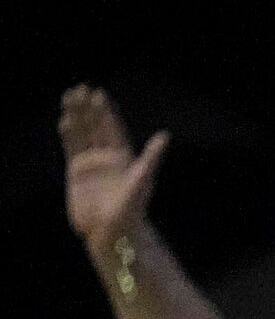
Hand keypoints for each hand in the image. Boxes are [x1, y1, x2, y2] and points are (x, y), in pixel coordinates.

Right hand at [60, 86, 168, 255]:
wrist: (112, 231)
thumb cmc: (131, 209)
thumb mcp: (143, 179)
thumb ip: (151, 156)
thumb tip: (165, 136)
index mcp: (124, 158)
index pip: (113, 129)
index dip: (106, 112)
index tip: (98, 93)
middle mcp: (108, 158)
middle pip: (96, 127)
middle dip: (89, 108)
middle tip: (81, 88)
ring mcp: (92, 165)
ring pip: (82, 134)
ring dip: (76, 117)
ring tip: (69, 97)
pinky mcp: (77, 173)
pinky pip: (71, 149)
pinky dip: (68, 135)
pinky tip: (64, 120)